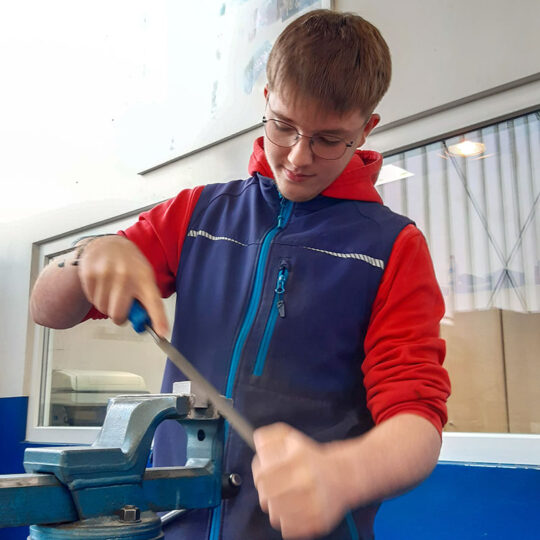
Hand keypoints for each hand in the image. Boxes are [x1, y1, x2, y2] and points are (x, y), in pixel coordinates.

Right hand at [78, 235, 168, 334]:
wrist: (108, 244)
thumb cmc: (130, 263)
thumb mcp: (144, 276)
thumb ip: (146, 299)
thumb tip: (149, 324)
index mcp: (144, 277)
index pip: (153, 302)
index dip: (158, 319)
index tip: (162, 333)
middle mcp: (126, 276)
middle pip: (119, 314)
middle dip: (120, 317)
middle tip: (121, 309)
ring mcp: (106, 274)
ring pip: (103, 309)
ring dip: (107, 306)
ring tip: (112, 292)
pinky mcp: (90, 274)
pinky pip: (92, 300)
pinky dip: (97, 298)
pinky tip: (102, 286)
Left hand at [252, 423, 348, 538]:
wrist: (343, 475)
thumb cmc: (310, 457)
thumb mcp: (291, 438)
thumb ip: (269, 437)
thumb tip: (256, 443)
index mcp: (297, 458)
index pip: (261, 474)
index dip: (258, 476)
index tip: (262, 475)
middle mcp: (306, 480)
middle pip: (266, 496)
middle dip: (264, 492)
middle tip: (270, 488)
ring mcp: (313, 503)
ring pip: (274, 515)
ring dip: (274, 507)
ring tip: (283, 498)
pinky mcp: (317, 522)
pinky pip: (287, 529)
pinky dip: (286, 520)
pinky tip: (293, 509)